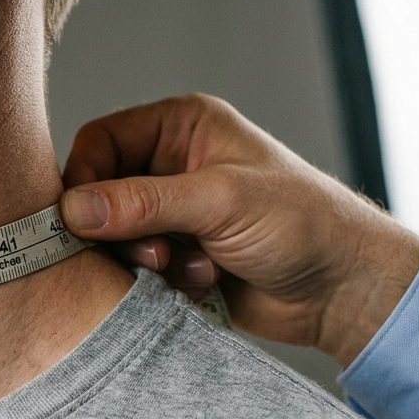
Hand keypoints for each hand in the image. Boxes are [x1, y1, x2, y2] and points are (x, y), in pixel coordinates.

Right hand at [59, 94, 418, 366]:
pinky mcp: (174, 257)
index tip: (85, 220)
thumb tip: (75, 210)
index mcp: (183, 127)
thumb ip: (145, 202)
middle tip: (153, 254)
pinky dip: (158, 283)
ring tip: (188, 269)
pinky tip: (202, 283)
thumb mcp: (222, 201)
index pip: (100, 141)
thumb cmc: (305, 224)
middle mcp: (171, 165)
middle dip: (119, 231)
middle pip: (98, 193)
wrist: (343, 291)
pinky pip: (133, 270)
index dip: (85, 180)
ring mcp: (172, 214)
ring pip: (112, 238)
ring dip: (144, 260)